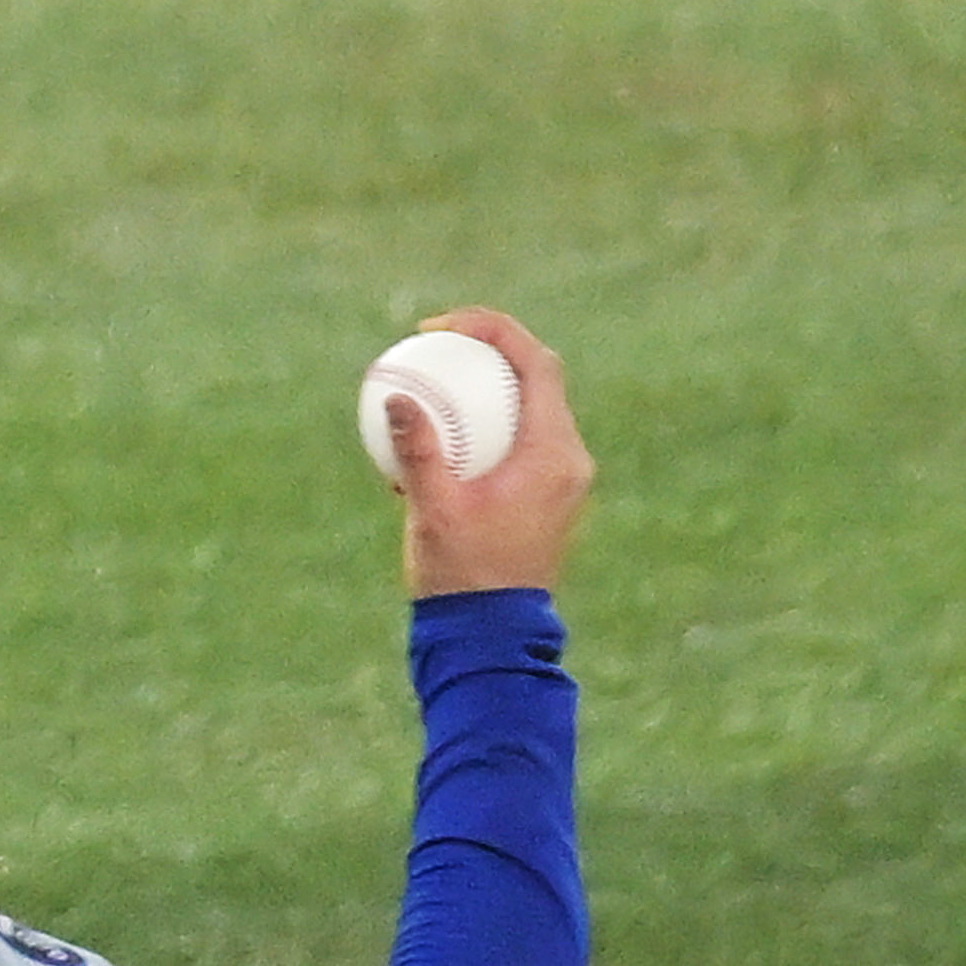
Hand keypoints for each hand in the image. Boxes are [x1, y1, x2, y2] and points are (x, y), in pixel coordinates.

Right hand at [387, 308, 592, 598]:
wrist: (493, 638)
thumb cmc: (464, 578)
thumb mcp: (432, 510)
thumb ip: (417, 451)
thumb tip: (395, 398)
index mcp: (552, 453)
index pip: (534, 362)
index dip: (493, 330)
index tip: (444, 327)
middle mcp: (569, 460)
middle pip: (537, 378)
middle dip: (490, 352)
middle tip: (440, 347)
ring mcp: (564, 480)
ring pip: (531, 410)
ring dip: (487, 391)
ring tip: (438, 389)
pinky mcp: (550, 499)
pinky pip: (523, 443)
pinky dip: (488, 428)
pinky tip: (445, 441)